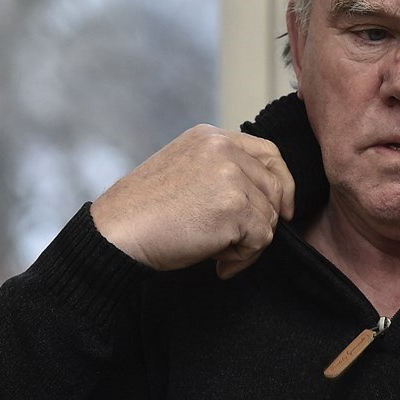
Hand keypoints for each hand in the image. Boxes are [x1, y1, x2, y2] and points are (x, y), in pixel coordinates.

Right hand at [90, 125, 295, 278]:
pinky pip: (261, 239)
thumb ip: (221, 172)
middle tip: (234, 244)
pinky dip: (243, 258)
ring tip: (216, 252)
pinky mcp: (234, 207)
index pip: (268, 152)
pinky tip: (217, 263)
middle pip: (275, 187)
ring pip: (269, 217)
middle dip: (263, 221)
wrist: (116, 234)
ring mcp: (230, 176)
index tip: (283, 209)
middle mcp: (223, 149)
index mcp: (210, 137)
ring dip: (248, 243)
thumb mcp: (185, 172)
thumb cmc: (144, 214)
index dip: (283, 183)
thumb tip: (267, 198)